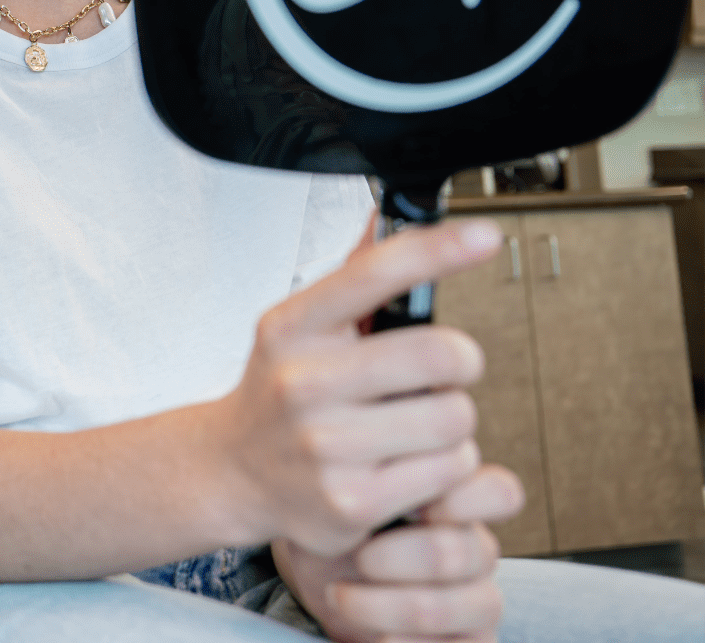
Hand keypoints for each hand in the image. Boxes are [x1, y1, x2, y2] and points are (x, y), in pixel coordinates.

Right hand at [210, 219, 503, 553]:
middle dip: (459, 363)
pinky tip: (404, 466)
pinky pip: (448, 474)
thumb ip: (352, 276)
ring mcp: (326, 445)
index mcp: (292, 328)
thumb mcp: (298, 327)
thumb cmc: (279, 391)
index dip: (437, 251)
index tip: (483, 237)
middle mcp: (303, 382)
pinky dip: (441, 471)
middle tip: (441, 371)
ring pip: (455, 419)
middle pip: (442, 355)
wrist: (232, 471)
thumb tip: (386, 213)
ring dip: (450, 425)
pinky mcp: (353, 501)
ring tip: (412, 427)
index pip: (373, 275)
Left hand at [274, 464, 522, 641]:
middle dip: (404, 555)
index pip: (498, 493)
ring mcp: (476, 599)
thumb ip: (367, 459)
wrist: (317, 577)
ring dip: (393, 604)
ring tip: (339, 595)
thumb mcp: (339, 485)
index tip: (418, 503)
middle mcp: (475, 549)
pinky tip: (373, 637)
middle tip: (358, 552)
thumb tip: (381, 412)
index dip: (468, 498)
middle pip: (470, 550)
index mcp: (458, 502)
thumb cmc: (331, 520)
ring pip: (471, 605)